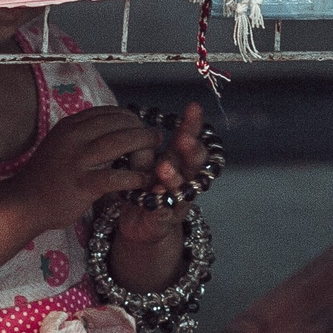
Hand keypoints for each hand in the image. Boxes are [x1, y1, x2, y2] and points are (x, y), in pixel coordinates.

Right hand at [8, 106, 158, 231]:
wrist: (22, 203)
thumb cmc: (44, 177)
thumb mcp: (58, 145)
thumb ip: (81, 136)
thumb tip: (110, 128)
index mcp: (68, 126)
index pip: (107, 112)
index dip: (129, 117)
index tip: (140, 125)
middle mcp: (73, 137)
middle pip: (117, 122)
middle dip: (140, 128)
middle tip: (154, 136)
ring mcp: (77, 160)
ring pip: (120, 142)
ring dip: (144, 144)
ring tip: (156, 151)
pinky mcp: (83, 184)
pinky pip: (117, 176)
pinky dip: (135, 177)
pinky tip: (145, 180)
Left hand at [114, 103, 211, 247]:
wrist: (142, 225)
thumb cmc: (146, 187)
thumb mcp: (147, 163)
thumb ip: (146, 145)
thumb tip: (139, 119)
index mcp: (179, 163)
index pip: (189, 140)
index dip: (192, 125)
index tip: (193, 107)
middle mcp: (184, 181)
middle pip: (194, 164)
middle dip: (191, 151)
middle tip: (184, 138)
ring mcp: (177, 203)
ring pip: (181, 189)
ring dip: (173, 178)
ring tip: (163, 167)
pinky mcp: (163, 222)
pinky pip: (163, 215)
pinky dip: (161, 210)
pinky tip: (158, 204)